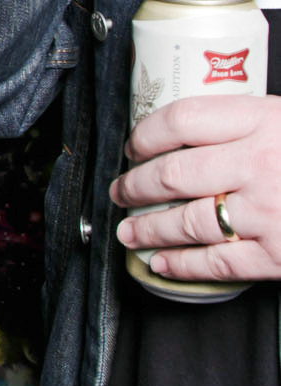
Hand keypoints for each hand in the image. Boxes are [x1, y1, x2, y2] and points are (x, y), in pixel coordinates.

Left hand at [110, 93, 280, 283]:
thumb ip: (252, 122)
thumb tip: (193, 130)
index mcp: (266, 121)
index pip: (183, 120)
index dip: (146, 133)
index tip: (133, 145)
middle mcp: (260, 164)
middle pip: (174, 173)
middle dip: (136, 185)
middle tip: (120, 190)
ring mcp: (269, 213)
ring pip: (188, 222)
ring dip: (148, 228)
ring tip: (129, 230)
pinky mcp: (279, 256)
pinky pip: (218, 263)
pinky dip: (181, 265)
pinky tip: (160, 263)